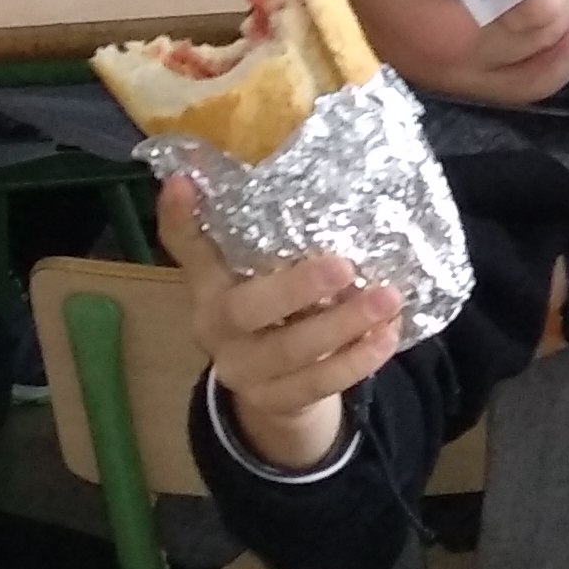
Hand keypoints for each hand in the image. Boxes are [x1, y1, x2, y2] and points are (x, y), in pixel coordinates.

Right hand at [163, 169, 403, 471]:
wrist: (271, 391)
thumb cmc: (268, 314)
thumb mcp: (251, 273)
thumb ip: (252, 228)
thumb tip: (232, 166)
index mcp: (208, 288)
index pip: (186, 248)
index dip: (180, 219)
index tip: (184, 181)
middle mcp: (216, 329)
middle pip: (245, 311)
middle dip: (295, 289)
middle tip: (344, 265)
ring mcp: (245, 371)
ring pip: (291, 353)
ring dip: (344, 326)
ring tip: (388, 298)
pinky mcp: (278, 402)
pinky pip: (319, 384)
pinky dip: (357, 361)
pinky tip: (388, 335)